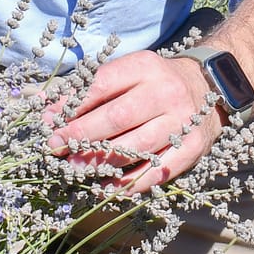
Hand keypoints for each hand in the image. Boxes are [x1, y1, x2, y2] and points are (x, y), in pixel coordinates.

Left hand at [44, 50, 222, 193]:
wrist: (210, 88)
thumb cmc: (154, 83)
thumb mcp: (127, 74)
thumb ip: (88, 89)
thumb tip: (43, 105)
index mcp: (145, 67)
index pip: (101, 85)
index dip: (71, 105)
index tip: (48, 122)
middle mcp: (165, 92)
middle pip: (117, 118)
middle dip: (80, 135)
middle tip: (55, 148)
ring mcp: (181, 122)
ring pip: (134, 147)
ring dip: (99, 161)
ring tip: (74, 168)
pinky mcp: (192, 148)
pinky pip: (155, 171)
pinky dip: (128, 183)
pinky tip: (105, 186)